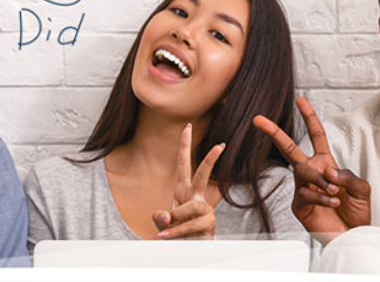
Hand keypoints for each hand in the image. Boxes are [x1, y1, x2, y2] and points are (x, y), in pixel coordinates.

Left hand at [152, 124, 222, 239]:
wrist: (185, 252)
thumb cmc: (175, 234)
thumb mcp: (162, 223)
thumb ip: (159, 217)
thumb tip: (167, 216)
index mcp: (183, 191)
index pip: (183, 164)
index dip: (184, 145)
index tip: (187, 127)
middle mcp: (195, 197)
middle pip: (203, 174)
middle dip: (211, 159)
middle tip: (220, 145)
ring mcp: (204, 210)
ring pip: (191, 206)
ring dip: (176, 219)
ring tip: (167, 232)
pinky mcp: (209, 223)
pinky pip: (191, 224)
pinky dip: (177, 232)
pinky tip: (169, 237)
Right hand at [252, 96, 371, 241]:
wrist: (353, 237)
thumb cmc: (356, 213)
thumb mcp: (362, 189)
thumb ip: (348, 176)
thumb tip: (328, 170)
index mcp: (326, 163)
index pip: (316, 136)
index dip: (309, 117)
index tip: (301, 100)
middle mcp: (312, 173)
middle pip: (289, 148)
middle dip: (274, 132)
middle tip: (258, 119)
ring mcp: (303, 189)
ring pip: (302, 171)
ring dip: (320, 180)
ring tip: (335, 192)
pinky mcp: (299, 206)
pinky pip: (305, 193)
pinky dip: (321, 196)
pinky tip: (332, 201)